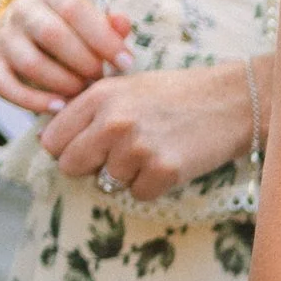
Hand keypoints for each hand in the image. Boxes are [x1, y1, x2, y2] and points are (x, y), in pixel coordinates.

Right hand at [0, 0, 129, 112]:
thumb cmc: (75, 26)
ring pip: (29, 62)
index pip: (74, 10)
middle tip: (101, 78)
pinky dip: (31, 101)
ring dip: (61, 82)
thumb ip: (111, 24)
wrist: (33, 23)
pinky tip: (58, 107)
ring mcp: (5, 35)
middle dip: (82, 62)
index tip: (126, 63)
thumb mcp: (95, 18)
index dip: (102, 38)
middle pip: (50, 34)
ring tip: (82, 91)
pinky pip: (3, 85)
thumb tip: (123, 26)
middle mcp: (23, 9)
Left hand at [38, 63, 253, 200]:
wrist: (231, 101)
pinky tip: (169, 162)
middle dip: (90, 166)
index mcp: (99, 96)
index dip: (67, 148)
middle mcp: (113, 121)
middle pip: (71, 166)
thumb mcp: (127, 87)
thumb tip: (49, 140)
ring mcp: (138, 147)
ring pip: (109, 181)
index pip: (52, 139)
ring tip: (154, 149)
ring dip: (129, 173)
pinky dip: (152, 185)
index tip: (84, 148)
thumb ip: (89, 109)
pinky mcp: (163, 170)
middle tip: (117, 155)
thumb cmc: (177, 94)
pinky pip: (138, 194)